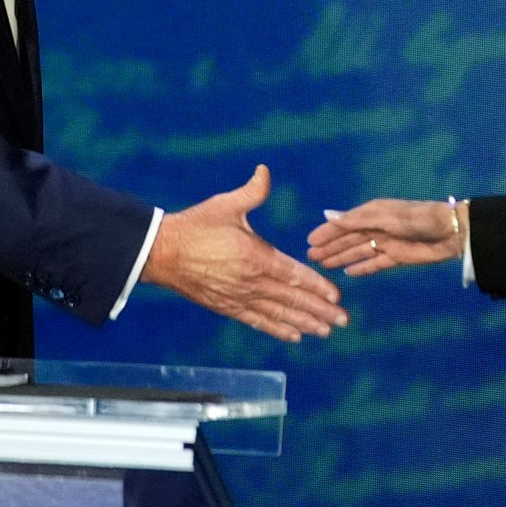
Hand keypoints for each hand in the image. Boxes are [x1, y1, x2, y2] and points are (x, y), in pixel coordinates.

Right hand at [142, 164, 347, 341]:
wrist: (162, 252)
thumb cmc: (195, 225)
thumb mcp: (225, 204)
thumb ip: (252, 191)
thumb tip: (265, 170)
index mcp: (256, 256)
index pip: (295, 274)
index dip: (317, 286)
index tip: (337, 296)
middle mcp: (251, 281)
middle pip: (292, 299)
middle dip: (320, 310)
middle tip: (343, 320)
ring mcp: (239, 297)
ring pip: (278, 314)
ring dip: (304, 323)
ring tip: (325, 331)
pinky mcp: (226, 307)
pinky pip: (257, 321)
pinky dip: (277, 329)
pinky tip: (293, 336)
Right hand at [307, 198, 465, 275]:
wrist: (451, 233)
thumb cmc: (419, 220)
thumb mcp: (386, 218)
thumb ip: (358, 220)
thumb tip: (329, 215)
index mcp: (373, 213)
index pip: (344, 223)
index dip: (327, 232)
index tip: (309, 241)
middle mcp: (376, 227)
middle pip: (348, 239)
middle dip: (330, 247)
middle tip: (310, 257)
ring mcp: (386, 243)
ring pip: (358, 251)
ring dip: (341, 258)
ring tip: (324, 265)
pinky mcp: (397, 257)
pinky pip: (374, 263)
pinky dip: (362, 268)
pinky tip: (349, 273)